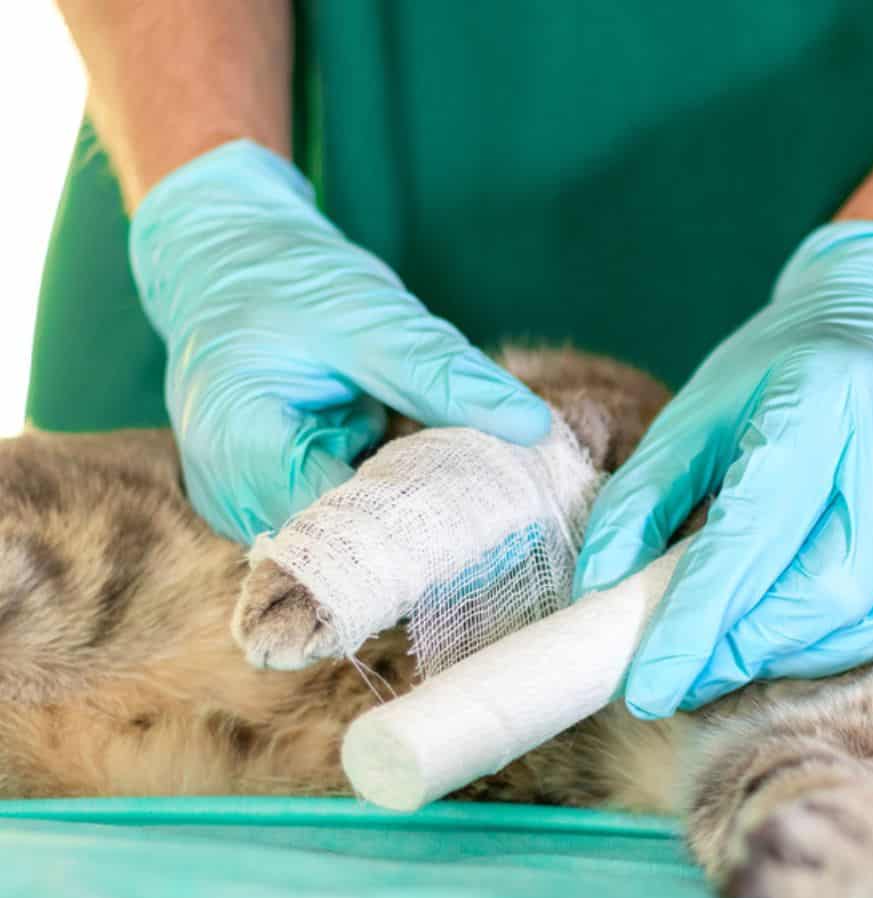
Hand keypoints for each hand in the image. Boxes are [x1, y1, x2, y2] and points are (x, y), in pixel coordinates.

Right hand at [130, 140, 550, 541]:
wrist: (225, 258)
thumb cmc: (284, 277)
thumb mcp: (368, 314)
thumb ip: (442, 374)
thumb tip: (530, 424)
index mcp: (239, 445)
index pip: (341, 529)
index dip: (420, 528)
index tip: (497, 512)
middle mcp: (229, 491)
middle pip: (342, 549)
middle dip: (421, 531)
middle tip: (502, 505)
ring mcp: (245, 501)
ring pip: (346, 542)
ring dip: (408, 519)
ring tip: (473, 489)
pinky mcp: (273, 497)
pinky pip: (342, 519)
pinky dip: (388, 500)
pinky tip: (433, 478)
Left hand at [574, 222, 872, 718]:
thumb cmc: (786, 372)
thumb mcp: (698, 413)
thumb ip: (641, 502)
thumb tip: (604, 597)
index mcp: (820, 399)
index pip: (754, 538)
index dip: (699, 624)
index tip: (652, 687)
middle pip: (836, 591)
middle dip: (756, 647)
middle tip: (706, 663)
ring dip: (825, 651)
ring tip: (771, 643)